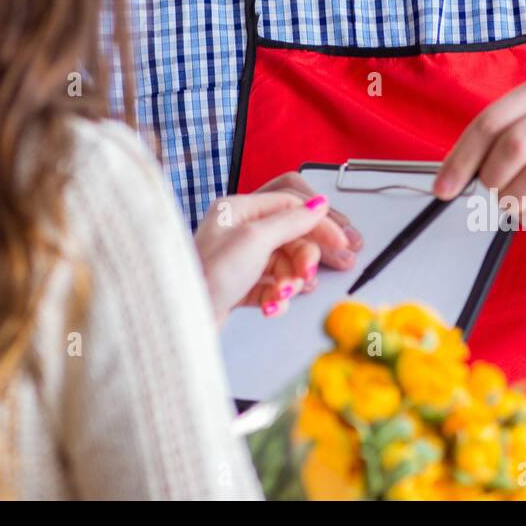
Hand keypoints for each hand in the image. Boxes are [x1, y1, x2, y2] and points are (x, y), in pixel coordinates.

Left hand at [194, 190, 339, 325]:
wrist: (184, 320)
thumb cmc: (209, 275)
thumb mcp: (255, 241)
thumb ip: (291, 221)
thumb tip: (318, 205)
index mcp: (237, 209)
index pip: (289, 205)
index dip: (318, 223)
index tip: (341, 242)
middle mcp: (237, 231)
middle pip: (289, 238)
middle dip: (301, 260)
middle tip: (306, 275)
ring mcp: (238, 259)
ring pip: (282, 265)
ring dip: (289, 282)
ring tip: (282, 294)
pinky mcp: (238, 286)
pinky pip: (270, 286)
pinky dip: (275, 298)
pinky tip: (270, 307)